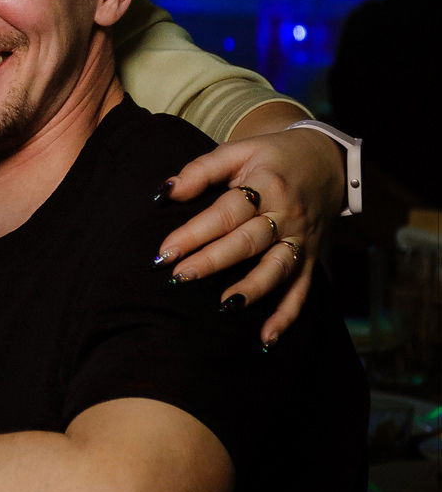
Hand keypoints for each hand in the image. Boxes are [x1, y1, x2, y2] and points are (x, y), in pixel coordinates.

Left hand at [158, 127, 344, 343]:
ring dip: (251, 290)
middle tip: (179, 278)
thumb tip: (164, 193)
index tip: (164, 252)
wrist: (327, 160)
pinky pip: (302, 291)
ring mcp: (300, 240)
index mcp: (265, 185)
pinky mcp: (311, 258)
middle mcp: (285, 215)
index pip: (226, 213)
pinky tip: (266, 340)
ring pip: (277, 269)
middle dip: (213, 262)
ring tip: (223, 306)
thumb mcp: (239, 151)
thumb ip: (201, 170)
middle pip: (248, 242)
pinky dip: (286, 317)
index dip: (194, 233)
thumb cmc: (272, 156)